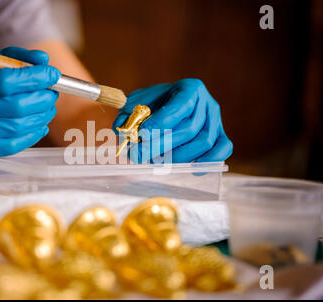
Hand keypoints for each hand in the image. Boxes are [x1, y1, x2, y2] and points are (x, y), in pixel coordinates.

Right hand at [0, 47, 59, 168]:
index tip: (52, 74)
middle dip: (43, 98)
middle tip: (52, 94)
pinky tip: (39, 126)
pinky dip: (32, 135)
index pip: (6, 79)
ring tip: (47, 109)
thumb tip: (42, 59)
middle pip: (16, 106)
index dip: (34, 77)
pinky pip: (12, 145)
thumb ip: (8, 60)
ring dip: (41, 116)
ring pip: (18, 126)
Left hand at [113, 79, 232, 162]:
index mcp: (189, 89)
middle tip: (139, 155)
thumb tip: (122, 130)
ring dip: (178, 156)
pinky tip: (191, 169)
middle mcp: (207, 103)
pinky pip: (222, 149)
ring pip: (203, 142)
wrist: (171, 107)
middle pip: (189, 129)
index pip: (179, 106)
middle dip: (162, 145)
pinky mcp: (221, 136)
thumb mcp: (137, 103)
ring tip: (155, 161)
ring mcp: (216, 121)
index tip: (143, 134)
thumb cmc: (154, 105)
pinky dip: (208, 161)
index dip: (162, 122)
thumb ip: (128, 115)